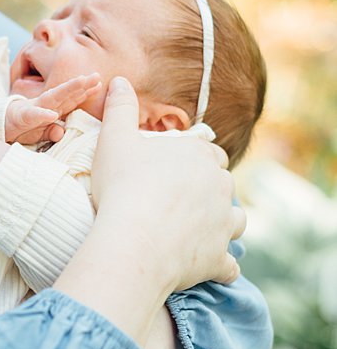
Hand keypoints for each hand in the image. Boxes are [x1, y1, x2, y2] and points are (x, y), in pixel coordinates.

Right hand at [5, 73, 102, 144]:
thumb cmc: (22, 128)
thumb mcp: (40, 133)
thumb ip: (52, 132)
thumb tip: (61, 132)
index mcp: (52, 108)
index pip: (71, 99)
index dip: (85, 92)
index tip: (100, 84)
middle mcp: (46, 105)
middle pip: (66, 94)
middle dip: (81, 85)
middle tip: (97, 76)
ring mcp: (34, 108)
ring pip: (53, 97)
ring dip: (67, 89)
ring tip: (81, 82)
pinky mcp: (22, 116)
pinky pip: (33, 115)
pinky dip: (42, 115)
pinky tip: (51, 115)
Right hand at [90, 77, 243, 294]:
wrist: (133, 239)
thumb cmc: (122, 187)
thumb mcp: (113, 140)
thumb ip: (119, 109)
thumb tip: (119, 80)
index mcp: (199, 157)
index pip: (209, 154)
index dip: (192, 162)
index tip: (172, 172)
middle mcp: (221, 187)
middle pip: (224, 186)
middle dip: (209, 192)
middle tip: (179, 202)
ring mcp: (223, 224)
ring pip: (234, 222)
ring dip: (221, 226)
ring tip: (196, 232)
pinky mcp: (218, 258)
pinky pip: (227, 266)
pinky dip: (218, 266)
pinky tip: (205, 268)